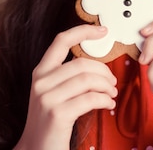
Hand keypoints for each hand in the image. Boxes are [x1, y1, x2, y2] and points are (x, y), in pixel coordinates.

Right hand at [14, 25, 117, 149]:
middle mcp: (41, 81)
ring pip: (87, 80)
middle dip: (103, 71)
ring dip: (106, 86)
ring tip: (111, 94)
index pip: (61, 41)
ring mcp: (48, 97)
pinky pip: (90, 99)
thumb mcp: (52, 92)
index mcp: (41, 72)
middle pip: (81, 63)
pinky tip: (107, 104)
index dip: (83, 31)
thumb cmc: (49, 122)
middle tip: (112, 82)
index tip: (102, 30)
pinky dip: (104, 100)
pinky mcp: (58, 114)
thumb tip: (95, 64)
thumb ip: (66, 76)